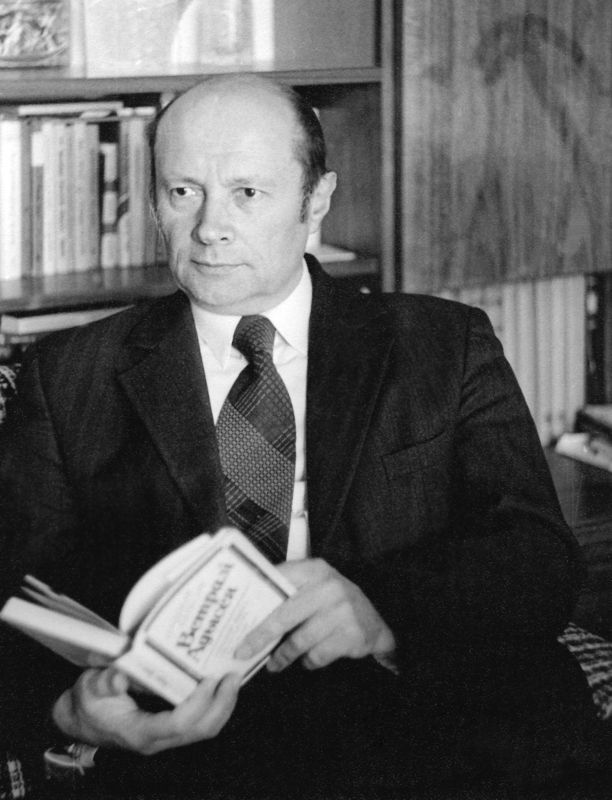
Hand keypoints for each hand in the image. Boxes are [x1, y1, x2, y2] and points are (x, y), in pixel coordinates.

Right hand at [52, 667, 240, 754]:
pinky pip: (201, 722)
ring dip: (223, 704)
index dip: (198, 702)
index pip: (179, 724)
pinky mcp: (172, 729)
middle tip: (233, 675)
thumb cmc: (88, 703)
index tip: (209, 678)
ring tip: (233, 677)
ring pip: (205, 729)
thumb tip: (119, 677)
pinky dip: (215, 704)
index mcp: (140, 732)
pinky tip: (220, 683)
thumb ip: (104, 682)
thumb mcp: (89, 688)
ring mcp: (167, 737)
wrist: (83, 721)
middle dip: (222, 704)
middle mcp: (158, 739)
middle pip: (201, 730)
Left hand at [235, 558, 395, 671]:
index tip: (237, 614)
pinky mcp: (351, 635)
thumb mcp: (315, 587)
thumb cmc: (333, 604)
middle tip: (242, 651)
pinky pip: (317, 655)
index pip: (278, 580)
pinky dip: (309, 662)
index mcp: (315, 569)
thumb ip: (289, 590)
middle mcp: (329, 586)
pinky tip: (308, 660)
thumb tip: (249, 608)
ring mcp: (342, 611)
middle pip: (284, 614)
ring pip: (300, 640)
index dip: (256, 596)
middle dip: (260, 635)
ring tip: (273, 664)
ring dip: (283, 656)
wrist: (375, 624)